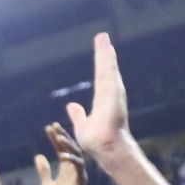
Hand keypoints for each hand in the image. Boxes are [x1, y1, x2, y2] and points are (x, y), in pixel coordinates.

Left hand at [35, 123, 87, 184]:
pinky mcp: (80, 184)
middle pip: (71, 149)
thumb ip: (44, 171)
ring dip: (68, 146)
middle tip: (54, 127)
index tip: (49, 127)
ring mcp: (78, 176)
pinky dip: (71, 161)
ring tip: (58, 137)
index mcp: (66, 168)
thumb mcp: (46, 184)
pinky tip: (62, 155)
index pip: (62, 149)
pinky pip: (78, 169)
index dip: (56, 138)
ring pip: (76, 156)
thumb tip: (38, 157)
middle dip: (63, 137)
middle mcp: (74, 170)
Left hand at [66, 33, 130, 156]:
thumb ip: (78, 115)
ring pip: (108, 67)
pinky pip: (108, 70)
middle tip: (103, 37)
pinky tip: (106, 47)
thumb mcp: (82, 125)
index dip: (102, 65)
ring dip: (106, 52)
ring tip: (103, 37)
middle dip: (105, 53)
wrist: (105, 147)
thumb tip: (72, 106)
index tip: (102, 52)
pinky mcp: (112, 91)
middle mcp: (110, 94)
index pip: (101, 78)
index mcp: (103, 100)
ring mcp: (112, 92)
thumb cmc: (97, 142)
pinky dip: (107, 58)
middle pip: (106, 69)